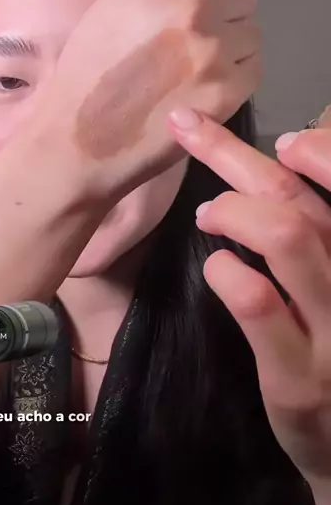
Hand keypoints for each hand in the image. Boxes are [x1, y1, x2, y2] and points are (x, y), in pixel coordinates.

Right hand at [40, 0, 260, 201]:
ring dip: (231, 48)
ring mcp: (214, 47)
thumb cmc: (86, 74)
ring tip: (194, 71)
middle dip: (225, 14)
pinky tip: (200, 91)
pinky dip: (234, 80)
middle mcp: (193, 3)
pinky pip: (253, 69)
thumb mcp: (113, 6)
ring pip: (252, 33)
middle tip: (196, 42)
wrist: (79, 139)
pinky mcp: (228, 89)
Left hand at [168, 108, 330, 488]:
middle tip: (186, 128)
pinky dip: (227, 272)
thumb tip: (289, 162)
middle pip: (299, 200)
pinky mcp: (297, 376)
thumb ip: (320, 234)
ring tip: (207, 215)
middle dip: (235, 155)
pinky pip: (260, 304)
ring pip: (287, 237)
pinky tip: (217, 267)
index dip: (321, 150)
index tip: (283, 140)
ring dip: (234, 211)